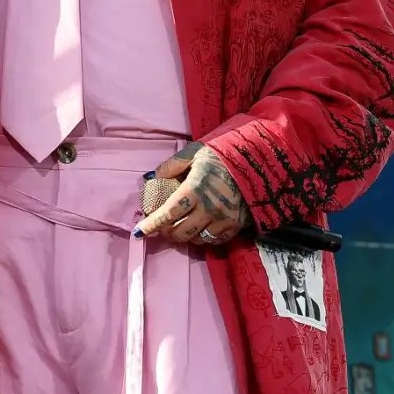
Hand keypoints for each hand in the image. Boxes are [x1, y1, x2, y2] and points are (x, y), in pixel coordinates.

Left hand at [134, 142, 251, 245]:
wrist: (254, 162)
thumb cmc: (219, 156)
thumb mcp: (192, 153)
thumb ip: (170, 166)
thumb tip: (150, 178)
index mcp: (195, 189)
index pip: (168, 213)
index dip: (152, 224)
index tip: (138, 231)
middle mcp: (209, 209)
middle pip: (180, 232)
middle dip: (166, 232)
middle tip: (161, 225)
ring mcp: (223, 220)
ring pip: (196, 240)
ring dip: (184, 236)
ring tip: (178, 226)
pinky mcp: (235, 226)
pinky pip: (214, 241)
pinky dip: (202, 238)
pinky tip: (198, 228)